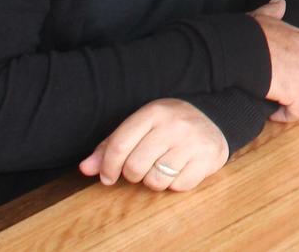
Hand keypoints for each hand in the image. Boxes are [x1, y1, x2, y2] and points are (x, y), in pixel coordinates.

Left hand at [79, 98, 228, 190]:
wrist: (214, 118)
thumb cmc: (169, 124)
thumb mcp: (142, 124)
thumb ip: (112, 145)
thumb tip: (84, 168)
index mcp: (153, 112)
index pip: (120, 144)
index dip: (107, 166)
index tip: (107, 176)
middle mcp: (173, 125)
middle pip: (135, 167)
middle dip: (132, 175)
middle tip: (139, 169)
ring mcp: (191, 142)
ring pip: (155, 181)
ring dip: (153, 181)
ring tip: (160, 167)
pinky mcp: (206, 160)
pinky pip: (177, 186)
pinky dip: (174, 184)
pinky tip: (178, 169)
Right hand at [249, 0, 298, 121]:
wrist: (237, 46)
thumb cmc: (247, 33)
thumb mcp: (263, 17)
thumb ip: (274, 11)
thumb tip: (279, 1)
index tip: (298, 82)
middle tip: (293, 99)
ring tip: (285, 108)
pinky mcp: (295, 92)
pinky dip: (288, 116)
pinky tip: (275, 113)